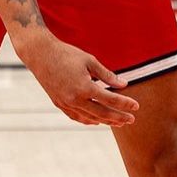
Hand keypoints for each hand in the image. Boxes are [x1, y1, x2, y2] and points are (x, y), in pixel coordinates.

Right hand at [16, 32, 139, 126]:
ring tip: (118, 123)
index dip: (125, 104)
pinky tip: (97, 121)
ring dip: (105, 121)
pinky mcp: (59, 103)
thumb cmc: (66, 54)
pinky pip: (76, 117)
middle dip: (118, 117)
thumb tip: (124, 85)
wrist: (40, 55)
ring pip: (89, 118)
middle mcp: (75, 99)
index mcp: (85, 87)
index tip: (136, 106)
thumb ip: (107, 75)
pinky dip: (88, 120)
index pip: (110, 99)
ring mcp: (65, 103)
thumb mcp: (90, 61)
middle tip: (131, 120)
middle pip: (102, 113)